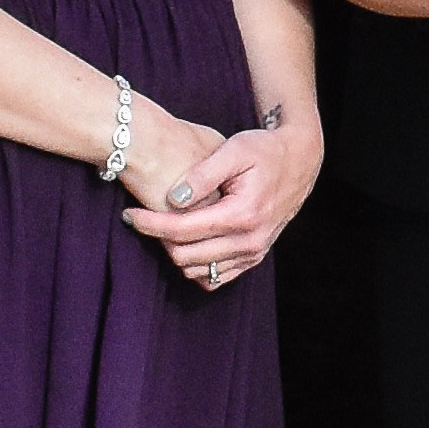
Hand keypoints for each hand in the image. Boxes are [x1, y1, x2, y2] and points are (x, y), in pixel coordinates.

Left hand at [128, 113, 322, 290]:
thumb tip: (174, 198)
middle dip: (158, 239)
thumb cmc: (265, 150)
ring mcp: (253, 253)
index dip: (150, 224)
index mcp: (242, 214)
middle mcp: (250, 240)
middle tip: (140, 218)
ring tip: (162, 227)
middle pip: (186, 256)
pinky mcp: (254, 258)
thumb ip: (203, 174)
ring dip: (174, 252)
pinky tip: (183, 241)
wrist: (299, 161)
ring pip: (198, 271)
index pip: (183, 230)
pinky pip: (215, 277)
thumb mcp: (234, 150)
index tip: (128, 215)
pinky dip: (194, 264)